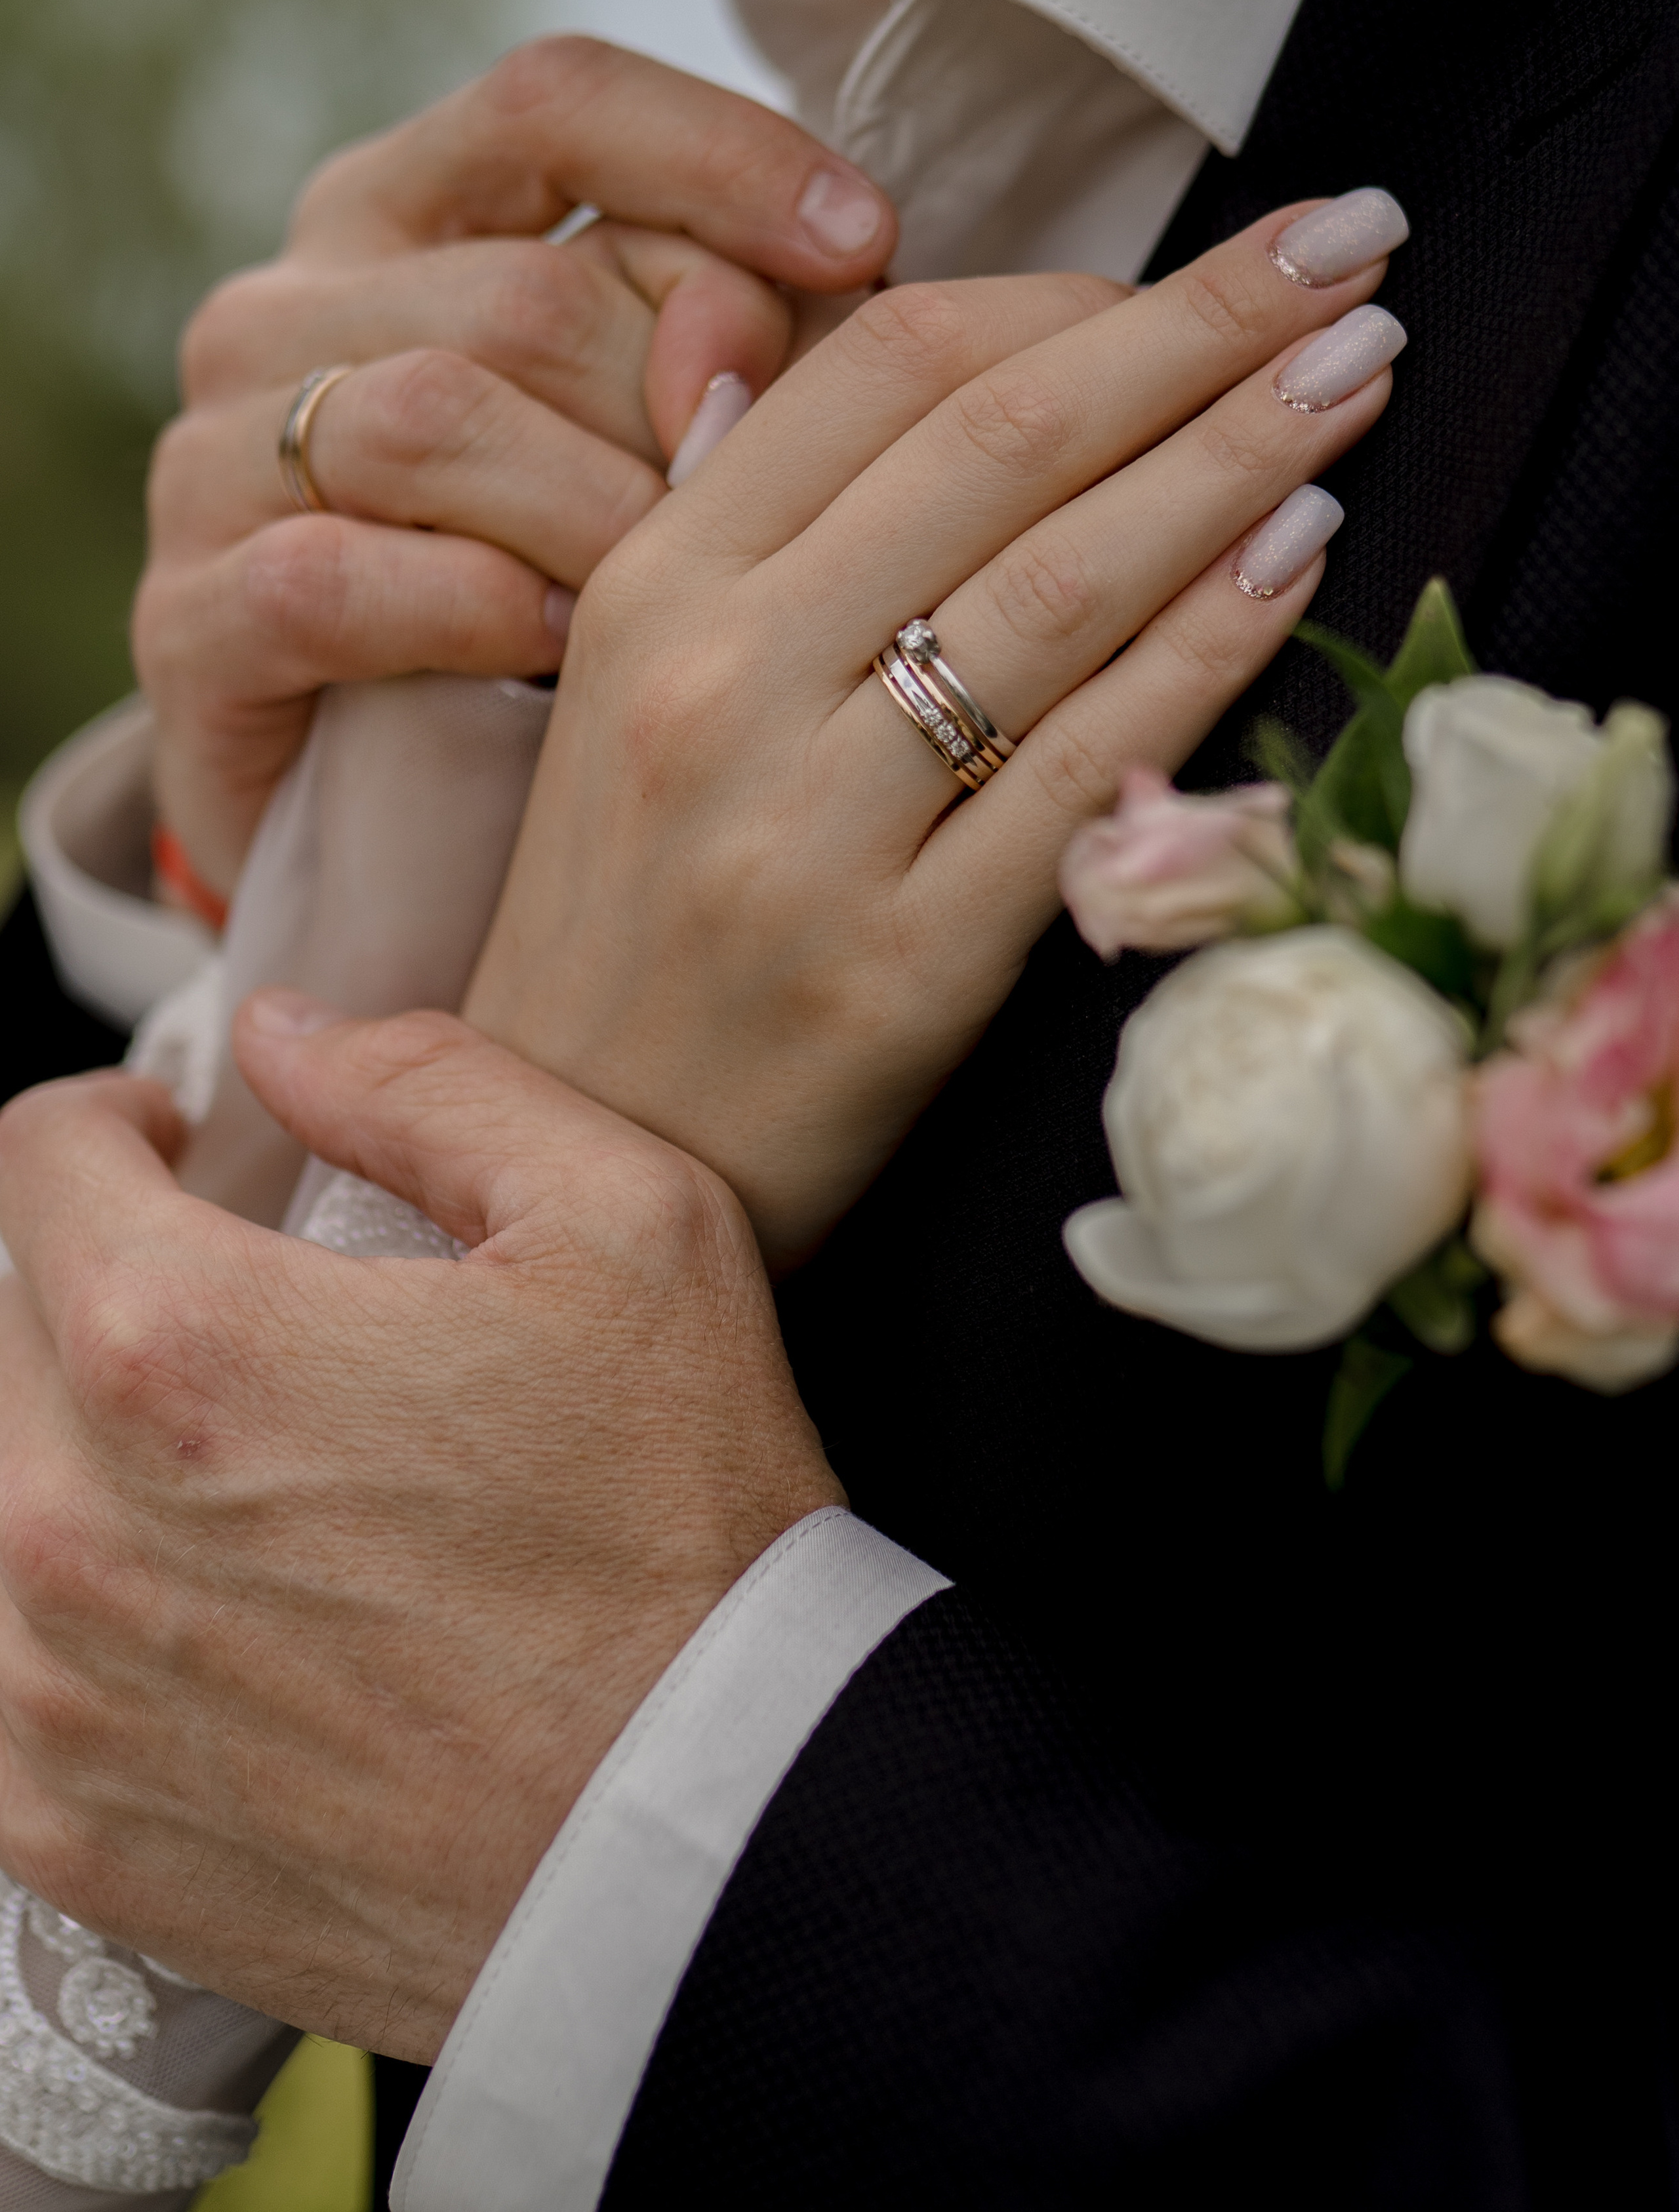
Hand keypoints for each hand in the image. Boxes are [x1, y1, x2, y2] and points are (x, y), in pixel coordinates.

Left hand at [0, 1004, 836, 2057]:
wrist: (705, 1839)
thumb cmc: (680, 1535)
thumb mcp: (626, 1224)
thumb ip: (431, 1085)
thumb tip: (284, 1038)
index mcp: (181, 1348)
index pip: (31, 1166)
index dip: (106, 1127)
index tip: (169, 1153)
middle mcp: (68, 1520)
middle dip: (99, 1286)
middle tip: (234, 1313)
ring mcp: (52, 1695)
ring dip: (78, 1450)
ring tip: (222, 1469)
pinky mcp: (70, 1832)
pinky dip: (63, 1617)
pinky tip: (189, 1613)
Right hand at [136, 38, 895, 892]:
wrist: (374, 818)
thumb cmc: (539, 598)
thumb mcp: (637, 445)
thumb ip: (721, 343)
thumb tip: (841, 277)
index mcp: (399, 216)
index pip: (557, 105)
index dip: (720, 155)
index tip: (868, 240)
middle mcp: (287, 308)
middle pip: (524, 292)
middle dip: (677, 409)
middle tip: (766, 519)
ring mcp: (214, 458)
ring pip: (432, 420)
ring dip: (593, 518)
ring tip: (674, 599)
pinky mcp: (186, 614)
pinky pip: (335, 577)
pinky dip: (474, 612)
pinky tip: (559, 653)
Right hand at [466, 206, 1403, 1267]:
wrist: (572, 1147)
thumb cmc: (623, 908)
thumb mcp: (617, 680)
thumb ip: (717, 506)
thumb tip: (784, 323)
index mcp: (650, 585)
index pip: (883, 363)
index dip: (1076, 286)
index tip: (1213, 259)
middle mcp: (719, 685)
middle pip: (997, 441)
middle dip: (1202, 327)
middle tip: (1351, 249)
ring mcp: (808, 830)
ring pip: (1060, 586)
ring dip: (1236, 455)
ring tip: (1360, 371)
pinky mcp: (902, 966)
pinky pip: (1083, 766)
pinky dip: (1206, 648)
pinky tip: (1299, 555)